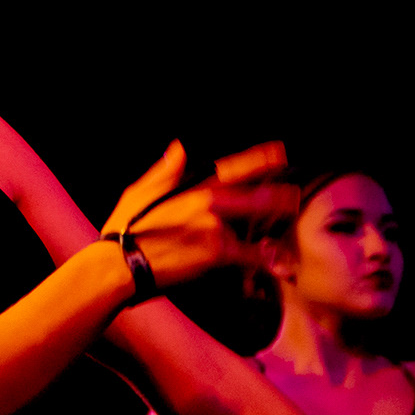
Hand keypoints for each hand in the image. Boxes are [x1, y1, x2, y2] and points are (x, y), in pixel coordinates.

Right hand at [101, 140, 295, 289]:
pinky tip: (282, 266)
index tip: (280, 152)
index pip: (233, 168)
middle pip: (256, 197)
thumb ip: (164, 171)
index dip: (259, 159)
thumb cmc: (124, 230)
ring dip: (273, 233)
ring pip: (255, 228)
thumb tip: (178, 148)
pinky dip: (267, 262)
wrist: (120, 265)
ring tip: (287, 241)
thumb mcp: (139, 192)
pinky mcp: (218, 254)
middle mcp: (208, 203)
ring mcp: (215, 228)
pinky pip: (251, 257)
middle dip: (278, 197)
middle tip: (294, 197)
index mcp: (192, 187)